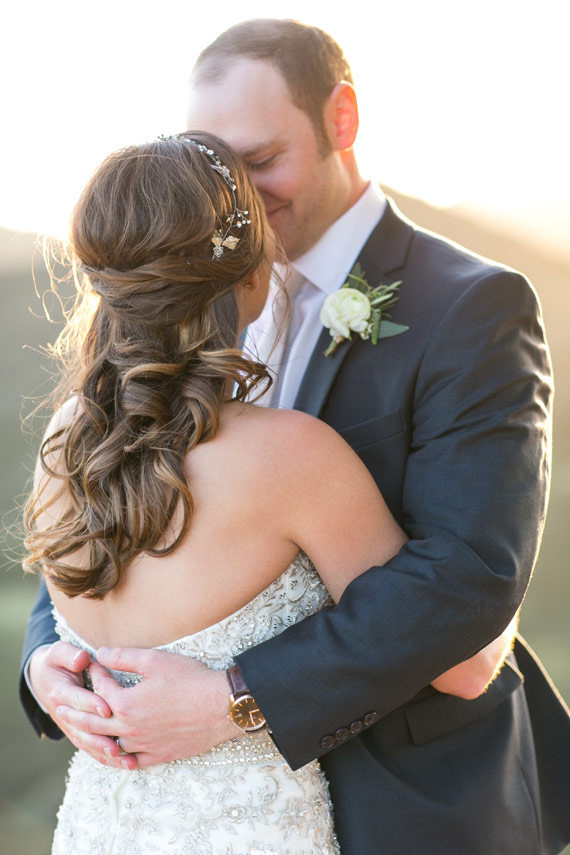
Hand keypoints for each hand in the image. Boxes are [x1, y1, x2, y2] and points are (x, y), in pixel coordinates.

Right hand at [29, 642, 134, 769]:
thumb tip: (82, 659)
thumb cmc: (57, 662)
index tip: (107, 708)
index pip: (77, 700)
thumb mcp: (58, 653)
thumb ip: (69, 655)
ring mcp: (71, 727)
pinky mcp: (79, 734)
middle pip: (83, 727)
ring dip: (104, 752)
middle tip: (117, 743)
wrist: (44, 679)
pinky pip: (92, 748)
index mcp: (61, 691)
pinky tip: (125, 763)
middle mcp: (65, 713)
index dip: (91, 704)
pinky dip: (106, 758)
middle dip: (100, 736)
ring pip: (87, 742)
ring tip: (122, 758)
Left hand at [56, 647, 236, 768]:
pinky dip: (118, 758)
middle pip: (94, 723)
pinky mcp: (158, 755)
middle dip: (76, 712)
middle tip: (61, 707)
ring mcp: (143, 745)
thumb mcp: (155, 660)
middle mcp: (130, 728)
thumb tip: (100, 654)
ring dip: (91, 738)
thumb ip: (124, 657)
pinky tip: (114, 754)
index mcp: (126, 704)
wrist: (221, 706)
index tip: (91, 664)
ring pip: (108, 746)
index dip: (94, 673)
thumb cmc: (190, 679)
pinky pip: (131, 761)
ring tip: (79, 733)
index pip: (101, 688)